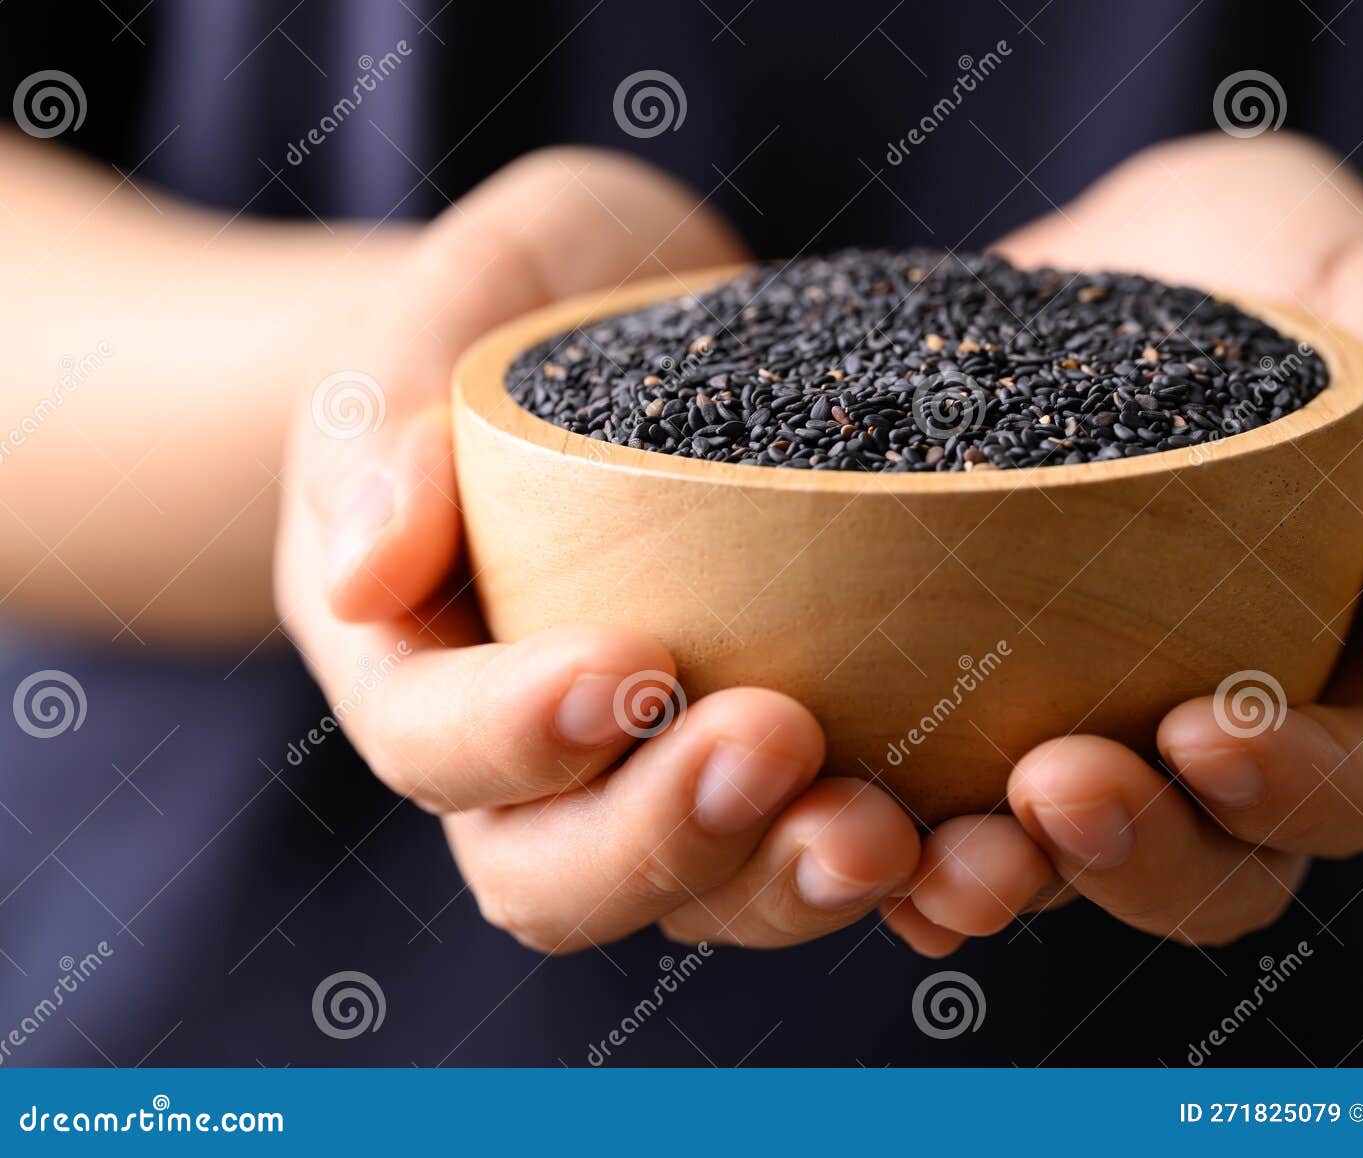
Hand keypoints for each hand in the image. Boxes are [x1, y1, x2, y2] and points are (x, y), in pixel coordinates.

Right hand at [276, 148, 922, 953]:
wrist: (640, 315)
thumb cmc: (527, 300)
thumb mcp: (456, 298)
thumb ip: (390, 418)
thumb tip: (359, 575)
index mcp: (419, 663)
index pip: (434, 742)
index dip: (517, 734)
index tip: (631, 662)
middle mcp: (533, 760)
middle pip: (557, 876)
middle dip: (664, 840)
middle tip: (778, 744)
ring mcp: (661, 778)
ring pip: (702, 899)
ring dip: (790, 885)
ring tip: (894, 834)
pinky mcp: (791, 766)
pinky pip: (823, 852)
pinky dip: (905, 879)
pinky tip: (985, 849)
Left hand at [882, 132, 1362, 952]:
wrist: (1130, 263)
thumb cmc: (1279, 268)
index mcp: (1355, 672)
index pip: (1354, 784)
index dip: (1292, 788)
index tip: (1200, 728)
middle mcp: (1224, 734)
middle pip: (1209, 871)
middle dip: (1135, 853)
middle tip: (1052, 785)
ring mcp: (1098, 729)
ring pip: (1064, 868)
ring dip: (1000, 878)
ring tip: (919, 848)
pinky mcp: (979, 702)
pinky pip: (943, 807)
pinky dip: (897, 841)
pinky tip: (835, 825)